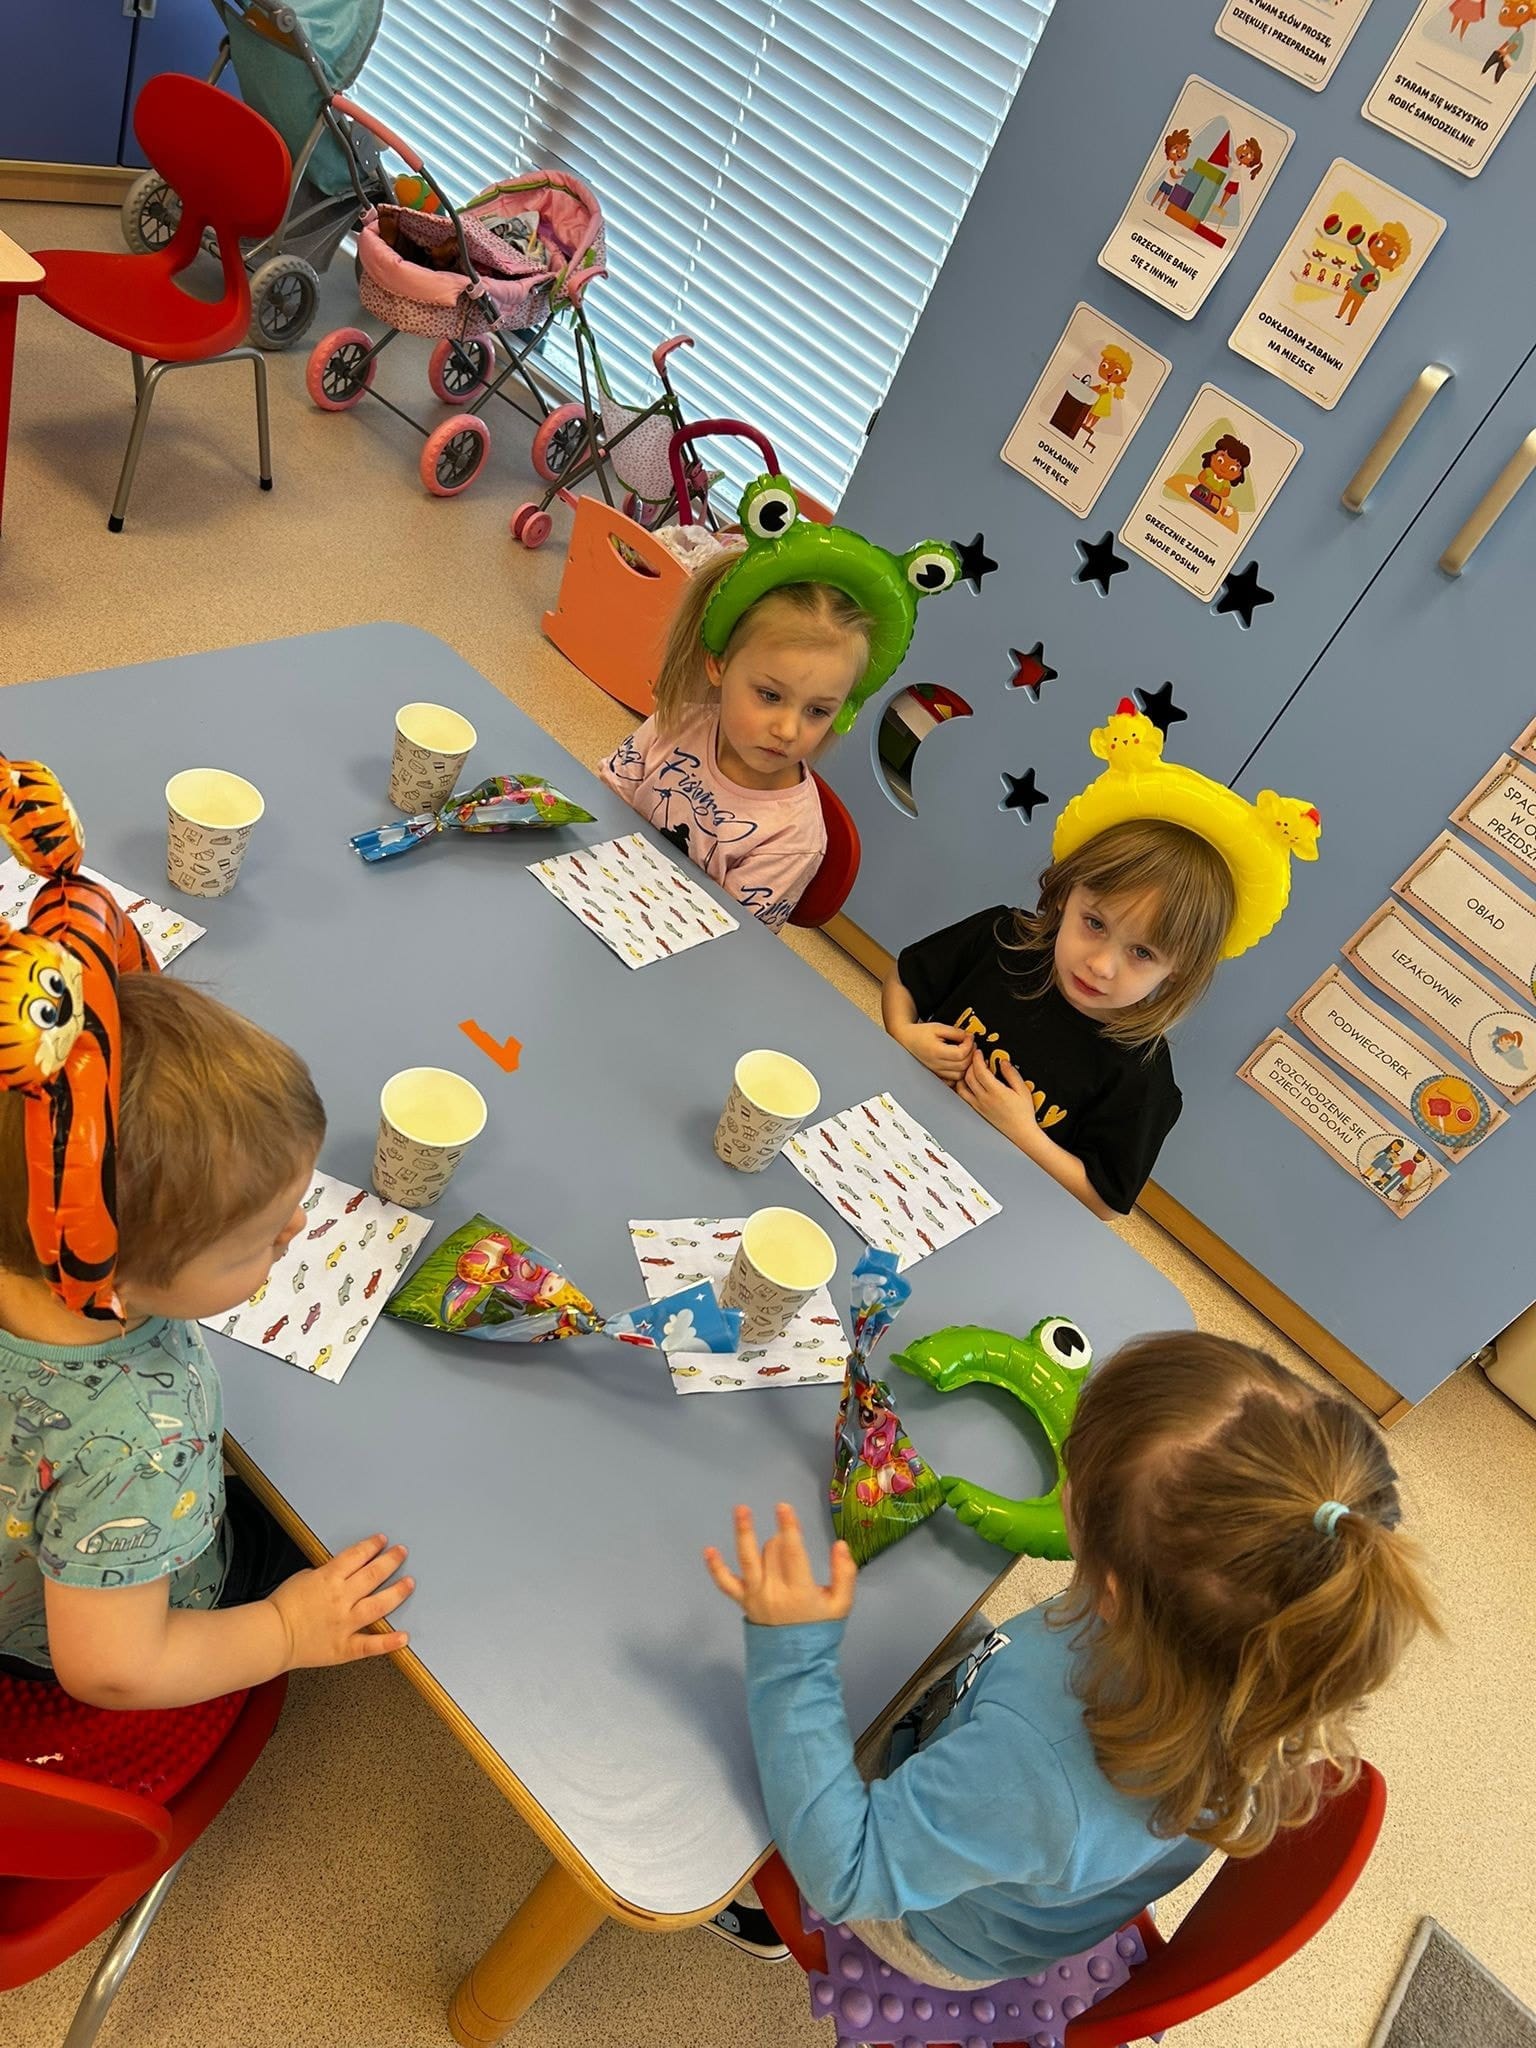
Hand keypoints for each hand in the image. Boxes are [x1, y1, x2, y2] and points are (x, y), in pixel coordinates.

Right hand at [268, 1533, 412, 1670]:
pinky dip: (389, 1642)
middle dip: (391, 1561)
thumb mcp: (303, 1578)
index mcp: (329, 1578)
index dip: (372, 1546)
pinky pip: (370, 1645)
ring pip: (379, 1605)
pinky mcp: (344, 1647)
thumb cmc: (281, 1607)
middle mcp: (341, 1598)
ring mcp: (345, 1623)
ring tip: (409, 1583)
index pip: (357, 1556)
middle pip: (373, 1574)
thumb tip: (340, 1574)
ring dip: (397, 1593)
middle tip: (401, 1553)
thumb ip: (325, 1575)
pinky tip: (404, 1637)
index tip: (383, 1541)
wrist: (270, 1636)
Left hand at [704, 1503, 856, 1626]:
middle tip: (788, 1543)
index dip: (788, 1528)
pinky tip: (708, 1550)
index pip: (793, 1553)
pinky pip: (725, 1584)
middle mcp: (774, 1591)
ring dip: (744, 1533)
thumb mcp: (842, 1605)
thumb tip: (840, 1544)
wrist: (796, 1663)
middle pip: (773, 1551)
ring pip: (747, 1560)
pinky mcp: (743, 1602)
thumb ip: (845, 1573)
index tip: (783, 1507)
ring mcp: (755, 1596)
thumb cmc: (819, 1629)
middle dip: (781, 1539)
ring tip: (741, 1509)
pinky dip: (715, 1568)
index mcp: (800, 1591)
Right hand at [898, 1020, 973, 1083]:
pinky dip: (959, 1073)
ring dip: (967, 1064)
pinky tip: (959, 1063)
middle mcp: (936, 1064)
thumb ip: (955, 1032)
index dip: (969, 1044)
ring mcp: (936, 1071)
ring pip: (960, 1075)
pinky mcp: (937, 1075)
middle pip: (963, 1065)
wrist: (907, 1039)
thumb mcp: (938, 1027)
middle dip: (971, 1054)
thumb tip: (969, 1037)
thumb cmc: (920, 1033)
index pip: (961, 1054)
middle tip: (970, 1044)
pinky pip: (953, 1080)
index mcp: (936, 1051)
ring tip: (966, 1053)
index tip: (969, 1037)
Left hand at [957, 1047, 1040, 1145]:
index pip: (980, 1071)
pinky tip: (967, 1082)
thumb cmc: (1023, 1113)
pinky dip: (962, 1086)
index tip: (978, 1052)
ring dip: (964, 1075)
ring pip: (962, 1086)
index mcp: (996, 1092)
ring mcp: (979, 1105)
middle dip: (970, 1063)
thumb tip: (1003, 1062)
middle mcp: (984, 1099)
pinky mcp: (977, 1110)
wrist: (1021, 1132)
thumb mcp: (1023, 1090)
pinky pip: (963, 1096)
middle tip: (974, 1057)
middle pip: (969, 1076)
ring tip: (970, 1068)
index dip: (977, 1059)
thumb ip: (1012, 1074)